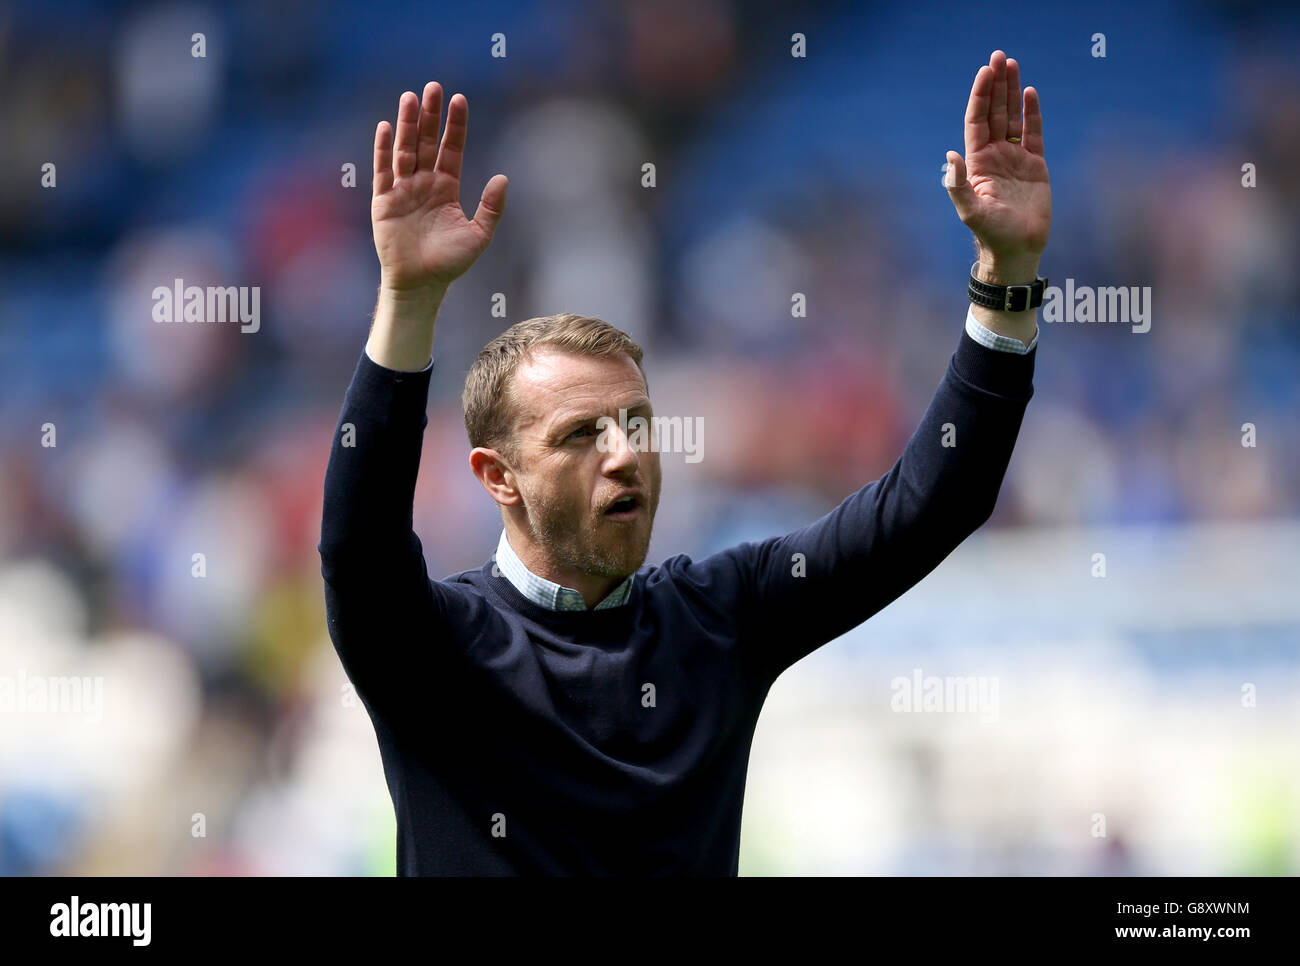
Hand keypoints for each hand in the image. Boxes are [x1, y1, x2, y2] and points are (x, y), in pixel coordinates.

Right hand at [372, 82, 507, 292]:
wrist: (422, 285)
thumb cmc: (450, 263)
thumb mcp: (479, 235)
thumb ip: (491, 207)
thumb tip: (503, 178)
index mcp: (446, 188)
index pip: (451, 149)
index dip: (456, 126)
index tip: (460, 100)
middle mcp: (424, 183)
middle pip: (427, 142)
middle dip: (431, 115)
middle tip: (434, 87)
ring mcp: (402, 190)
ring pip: (405, 149)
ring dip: (407, 124)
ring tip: (410, 98)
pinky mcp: (384, 201)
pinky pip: (383, 170)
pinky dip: (383, 149)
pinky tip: (386, 127)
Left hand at [945, 51, 1050, 269]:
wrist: (1017, 249)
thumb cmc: (991, 233)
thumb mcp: (971, 210)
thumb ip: (958, 184)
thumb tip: (951, 155)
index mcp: (977, 162)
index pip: (977, 121)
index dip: (980, 96)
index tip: (984, 72)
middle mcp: (994, 156)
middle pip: (994, 112)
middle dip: (995, 85)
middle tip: (998, 57)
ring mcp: (1015, 158)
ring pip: (1012, 117)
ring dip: (1012, 92)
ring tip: (1012, 65)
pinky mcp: (1035, 165)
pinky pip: (1033, 133)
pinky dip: (1031, 113)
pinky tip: (1029, 92)